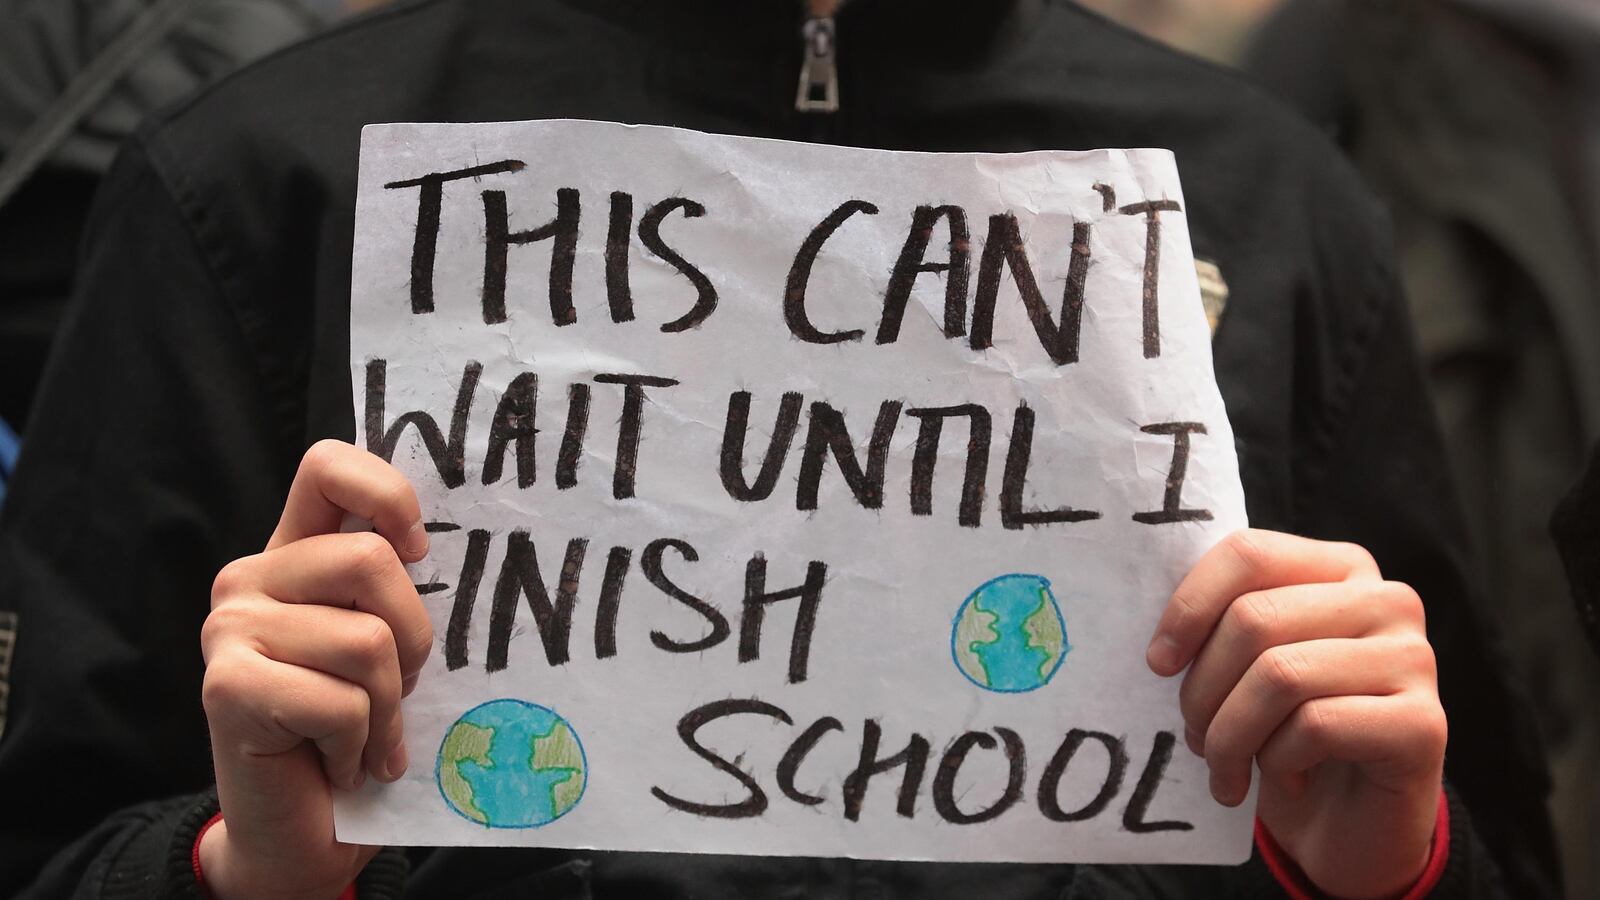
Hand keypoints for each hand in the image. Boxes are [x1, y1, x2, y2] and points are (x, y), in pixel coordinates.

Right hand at [198, 440, 433, 898]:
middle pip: (372, 561)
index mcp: (291, 556)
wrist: (298, 834)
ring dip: (388, 707)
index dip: (387, 494)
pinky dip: (358, 744)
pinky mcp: (226, 687)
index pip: (328, 467)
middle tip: (398, 690)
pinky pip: (341, 701)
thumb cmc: (353, 734)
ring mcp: (229, 630)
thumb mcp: (386, 648)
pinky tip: (337, 764)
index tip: (419, 550)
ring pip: (366, 640)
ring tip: (367, 738)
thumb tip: (452, 545)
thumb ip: (394, 590)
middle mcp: (249, 579)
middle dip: (413, 639)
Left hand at [1147, 530, 1445, 898]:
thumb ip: (1222, 627)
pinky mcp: (1423, 723)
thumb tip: (1163, 641)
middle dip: (1203, 689)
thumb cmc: (1287, 735)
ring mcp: (1414, 658)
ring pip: (1280, 675)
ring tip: (1226, 768)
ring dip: (1230, 735)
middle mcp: (1386, 600)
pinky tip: (1285, 781)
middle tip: (1193, 737)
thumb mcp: (1248, 668)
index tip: (1159, 662)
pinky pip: (1317, 725)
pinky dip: (1278, 761)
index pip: (1248, 554)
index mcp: (1340, 568)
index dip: (1189, 608)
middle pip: (1255, 618)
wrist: (1351, 826)